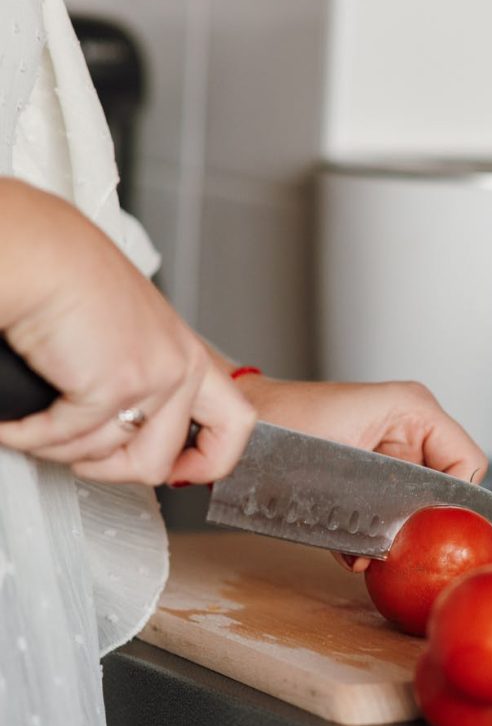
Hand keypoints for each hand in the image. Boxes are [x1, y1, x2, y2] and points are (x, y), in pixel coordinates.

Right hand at [0, 182, 255, 484]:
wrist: (36, 252)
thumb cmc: (66, 278)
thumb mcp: (127, 332)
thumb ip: (141, 373)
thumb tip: (128, 424)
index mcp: (186, 353)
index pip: (235, 422)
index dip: (212, 460)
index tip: (183, 473)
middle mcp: (180, 367)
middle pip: (160, 462)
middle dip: (109, 470)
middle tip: (79, 455)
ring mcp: (152, 379)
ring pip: (107, 457)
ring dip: (60, 448)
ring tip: (37, 422)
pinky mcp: (113, 386)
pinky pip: (65, 441)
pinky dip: (29, 436)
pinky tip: (16, 421)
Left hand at [234, 375, 487, 571]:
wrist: (243, 430)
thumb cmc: (282, 427)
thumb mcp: (344, 463)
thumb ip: (387, 500)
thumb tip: (403, 543)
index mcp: (415, 410)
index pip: (468, 463)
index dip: (460, 503)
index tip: (438, 532)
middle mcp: (411, 428)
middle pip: (447, 487)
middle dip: (425, 524)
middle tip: (404, 549)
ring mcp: (393, 450)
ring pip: (420, 504)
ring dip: (399, 534)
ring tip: (371, 553)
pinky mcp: (373, 474)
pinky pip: (393, 508)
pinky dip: (376, 535)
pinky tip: (355, 551)